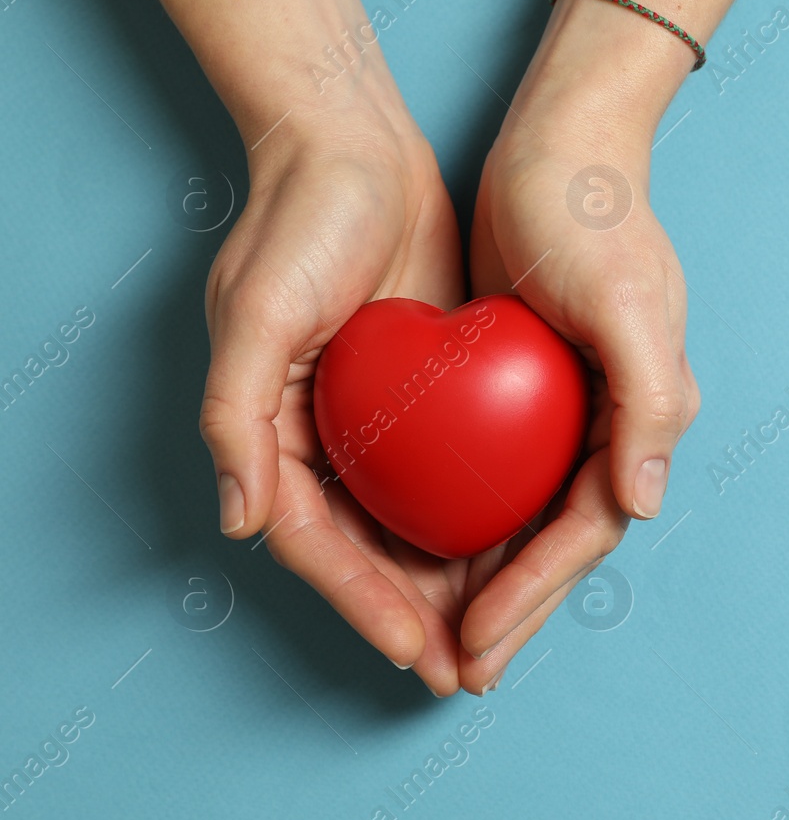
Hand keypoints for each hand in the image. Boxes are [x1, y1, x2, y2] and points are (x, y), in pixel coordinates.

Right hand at [200, 108, 471, 695]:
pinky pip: (459, 472)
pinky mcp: (432, 392)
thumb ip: (235, 419)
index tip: (419, 652)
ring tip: (500, 638)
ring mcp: (383, 420)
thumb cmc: (300, 222)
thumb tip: (242, 524)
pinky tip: (523, 550)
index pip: (321, 545)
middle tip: (469, 673)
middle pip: (372, 551)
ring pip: (420, 523)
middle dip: (417, 618)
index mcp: (277, 433)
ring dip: (456, 583)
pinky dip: (484, 515)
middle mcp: (328, 438)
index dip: (364, 604)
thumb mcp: (255, 313)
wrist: (357, 146)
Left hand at [456, 82, 699, 693]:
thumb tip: (642, 506)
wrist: (559, 146)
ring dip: (492, 580)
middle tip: (459, 671)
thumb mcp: (627, 301)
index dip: (536, 592)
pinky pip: (500, 475)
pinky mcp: (529, 389)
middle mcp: (614, 424)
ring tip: (444, 635)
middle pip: (561, 541)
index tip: (478, 641)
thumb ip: (650, 402)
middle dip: (515, 611)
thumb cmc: (592, 217)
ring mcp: (572, 410)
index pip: (588, 529)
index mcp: (644, 415)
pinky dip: (472, 520)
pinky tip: (428, 545)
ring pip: (528, 518)